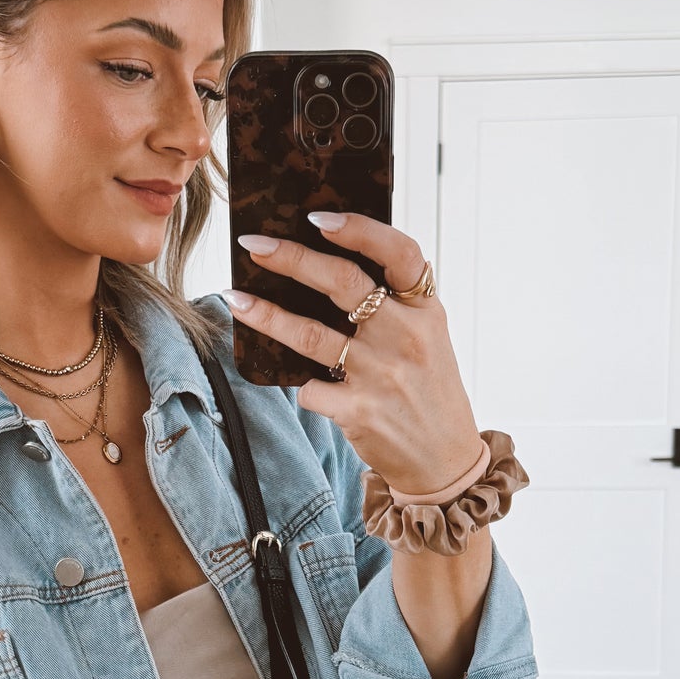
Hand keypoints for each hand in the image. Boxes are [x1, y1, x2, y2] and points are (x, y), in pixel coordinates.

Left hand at [226, 212, 480, 493]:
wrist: (444, 461)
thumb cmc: (427, 389)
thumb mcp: (428, 337)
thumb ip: (393, 303)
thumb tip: (324, 262)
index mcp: (426, 309)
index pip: (400, 253)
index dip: (360, 229)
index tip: (319, 217)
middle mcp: (406, 337)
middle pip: (343, 284)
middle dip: (291, 258)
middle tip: (253, 244)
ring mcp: (382, 375)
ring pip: (311, 335)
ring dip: (266, 314)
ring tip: (235, 297)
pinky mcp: (359, 411)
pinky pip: (310, 388)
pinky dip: (298, 383)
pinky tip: (284, 379)